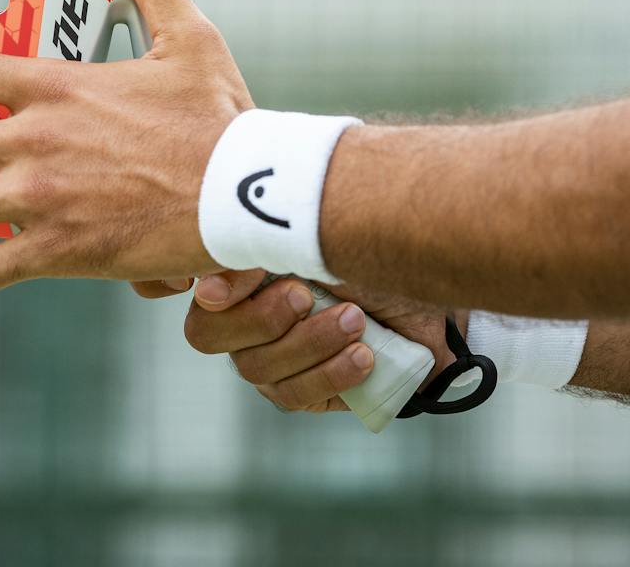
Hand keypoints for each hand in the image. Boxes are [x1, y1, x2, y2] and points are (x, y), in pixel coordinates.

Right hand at [166, 269, 459, 412]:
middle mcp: (246, 319)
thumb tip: (209, 280)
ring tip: (355, 320)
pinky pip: (296, 397)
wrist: (434, 279)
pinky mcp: (310, 391)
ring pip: (257, 369)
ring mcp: (274, 360)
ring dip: (308, 344)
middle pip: (211, 337)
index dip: (213, 292)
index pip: (194, 294)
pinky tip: (364, 355)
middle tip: (306, 294)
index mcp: (238, 275)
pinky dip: (331, 374)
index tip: (248, 277)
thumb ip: (262, 244)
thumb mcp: (316, 232)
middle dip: (261, 317)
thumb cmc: (371, 241)